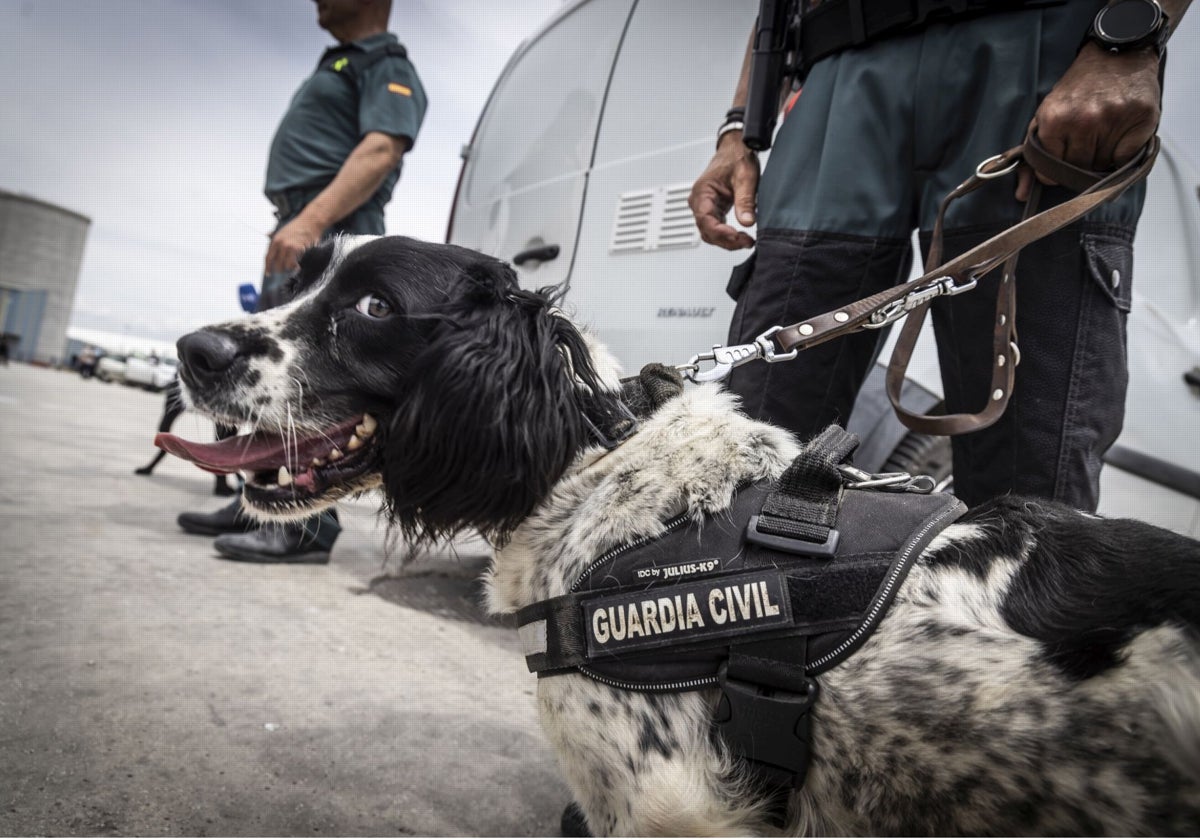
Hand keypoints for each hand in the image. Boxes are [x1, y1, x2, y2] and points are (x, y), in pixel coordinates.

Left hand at [265, 215, 323, 275]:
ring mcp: (288, 246)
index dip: (267, 267)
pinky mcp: (297, 248)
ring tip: (293, 268)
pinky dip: (295, 267)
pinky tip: (298, 266)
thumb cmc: (298, 226)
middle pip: (276, 263)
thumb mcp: (283, 229)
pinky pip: (293, 263)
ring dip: (288, 269)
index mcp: (275, 240)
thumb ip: (274, 234)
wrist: (310, 221)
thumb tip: (266, 234)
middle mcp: (280, 243)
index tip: (268, 274)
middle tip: (284, 272)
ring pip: (284, 265)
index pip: (268, 257)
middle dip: (279, 270)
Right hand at [688, 133, 759, 249]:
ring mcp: (704, 207)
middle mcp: (699, 201)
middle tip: (747, 242)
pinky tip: (741, 237)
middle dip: (726, 240)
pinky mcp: (713, 210)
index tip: (738, 237)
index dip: (721, 233)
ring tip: (746, 241)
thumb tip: (747, 222)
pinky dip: (728, 235)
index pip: (706, 220)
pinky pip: (716, 228)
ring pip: (711, 233)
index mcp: (702, 192)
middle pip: (707, 231)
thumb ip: (745, 200)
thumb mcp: (746, 177)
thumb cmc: (737, 158)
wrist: (736, 149)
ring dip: (727, 241)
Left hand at [1016, 43, 1160, 200]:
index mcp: (1054, 120)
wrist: (1116, 53)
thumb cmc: (1078, 89)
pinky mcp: (1141, 117)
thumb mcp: (1047, 115)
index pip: (1050, 172)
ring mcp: (1113, 118)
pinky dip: (1123, 153)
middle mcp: (1083, 120)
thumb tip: (1022, 194)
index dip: (1055, 170)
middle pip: (1078, 170)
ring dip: (1101, 156)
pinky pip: (1126, 158)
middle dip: (1079, 162)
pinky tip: (1119, 133)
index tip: (1062, 158)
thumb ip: (1032, 155)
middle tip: (1085, 139)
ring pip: (1102, 166)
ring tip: (1102, 132)